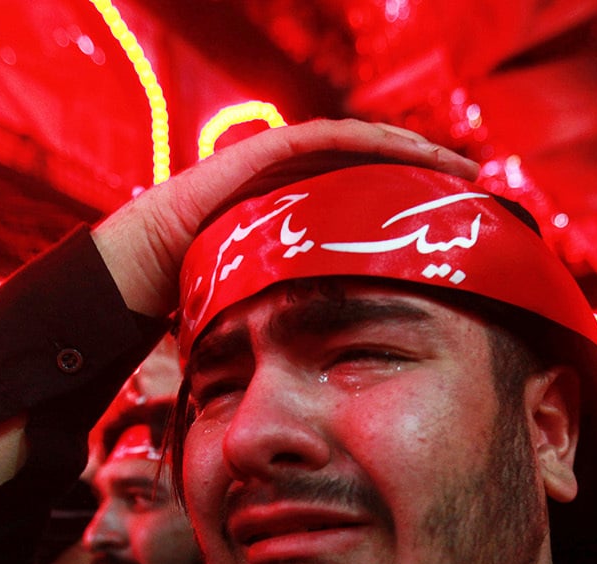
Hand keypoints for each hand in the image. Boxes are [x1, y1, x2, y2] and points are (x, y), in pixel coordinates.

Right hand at [92, 119, 480, 317]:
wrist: (123, 288)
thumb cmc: (184, 317)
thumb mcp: (265, 327)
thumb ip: (303, 338)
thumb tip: (344, 392)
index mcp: (296, 234)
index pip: (366, 215)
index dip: (410, 219)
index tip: (458, 237)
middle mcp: (287, 196)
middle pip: (367, 177)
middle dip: (421, 181)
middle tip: (473, 193)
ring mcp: (268, 172)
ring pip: (352, 152)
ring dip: (408, 153)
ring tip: (458, 167)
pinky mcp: (251, 157)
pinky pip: (320, 139)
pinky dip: (366, 141)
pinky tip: (411, 148)